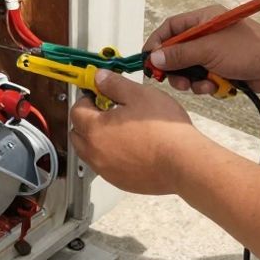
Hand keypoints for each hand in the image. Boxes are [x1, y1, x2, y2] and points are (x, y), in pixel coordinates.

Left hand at [69, 70, 208, 194]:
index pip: (76, 111)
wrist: (183, 163)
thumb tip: (100, 78)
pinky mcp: (120, 181)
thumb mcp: (139, 95)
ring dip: (97, 140)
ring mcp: (107, 170)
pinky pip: (106, 166)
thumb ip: (114, 84)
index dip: (86, 99)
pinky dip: (111, 156)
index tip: (99, 94)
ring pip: (90, 152)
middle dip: (87, 120)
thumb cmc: (164, 130)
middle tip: (108, 110)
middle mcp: (95, 153)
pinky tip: (131, 147)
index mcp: (95, 129)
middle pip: (77, 134)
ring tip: (121, 129)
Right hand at [144, 6, 259, 93]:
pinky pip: (203, 79)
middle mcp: (207, 34)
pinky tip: (217, 87)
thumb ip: (179, 55)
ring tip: (203, 85)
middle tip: (175, 81)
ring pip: (189, 69)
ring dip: (192, 81)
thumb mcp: (208, 50)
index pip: (170, 28)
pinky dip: (207, 85)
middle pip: (177, 52)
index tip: (148, 60)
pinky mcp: (222, 69)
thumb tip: (154, 57)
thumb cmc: (249, 49)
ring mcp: (214, 52)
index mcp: (203, 20)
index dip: (157, 43)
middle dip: (175, 69)